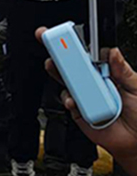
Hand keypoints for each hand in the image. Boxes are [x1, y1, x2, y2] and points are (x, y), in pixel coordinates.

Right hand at [38, 29, 136, 168]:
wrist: (136, 142)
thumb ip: (123, 71)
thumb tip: (113, 52)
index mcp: (107, 72)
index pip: (89, 53)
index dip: (77, 42)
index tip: (66, 32)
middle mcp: (93, 81)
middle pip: (72, 63)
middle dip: (58, 50)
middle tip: (48, 40)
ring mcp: (84, 95)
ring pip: (65, 79)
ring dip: (57, 71)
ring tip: (53, 65)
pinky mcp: (77, 110)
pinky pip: (67, 100)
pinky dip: (68, 99)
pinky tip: (74, 100)